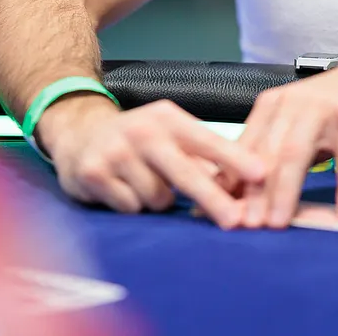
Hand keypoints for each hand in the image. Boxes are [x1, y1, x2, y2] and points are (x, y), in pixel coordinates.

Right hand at [38, 94, 267, 228]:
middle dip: (212, 198)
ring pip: (157, 197)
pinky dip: (132, 205)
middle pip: (185, 172)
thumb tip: (242, 185)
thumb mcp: (168, 135)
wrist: (77, 133)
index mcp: (167, 117)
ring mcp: (116, 151)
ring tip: (145, 184)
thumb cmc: (136, 140)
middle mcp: (142, 130)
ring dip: (158, 201)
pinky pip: (130, 206)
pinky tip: (122, 189)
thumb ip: (201, 157)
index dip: (235, 158)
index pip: (208, 140)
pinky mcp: (95, 173)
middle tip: (235, 221)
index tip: (261, 174)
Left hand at [237, 61, 337, 229]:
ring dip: (286, 190)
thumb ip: (278, 154)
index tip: (224, 212)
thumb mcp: (300, 125)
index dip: (232, 181)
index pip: (246, 147)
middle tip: (248, 225)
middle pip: (266, 152)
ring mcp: (323, 108)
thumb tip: (247, 196)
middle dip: (255, 192)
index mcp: (273, 105)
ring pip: (296, 153)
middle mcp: (293, 103)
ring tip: (280, 223)